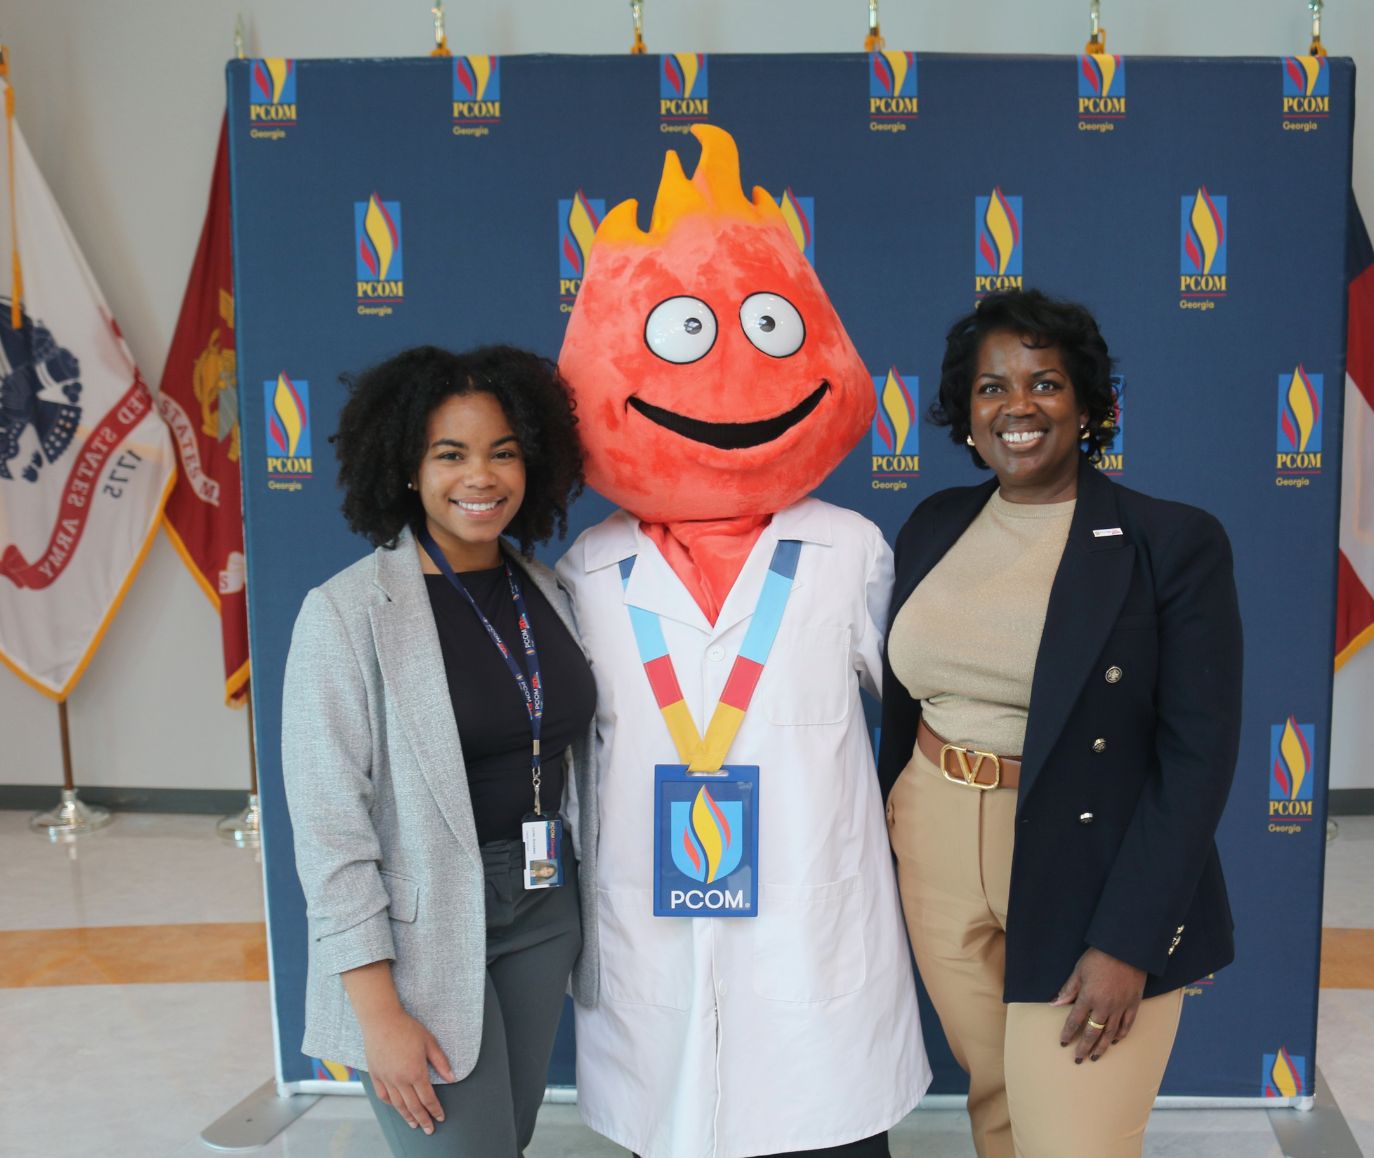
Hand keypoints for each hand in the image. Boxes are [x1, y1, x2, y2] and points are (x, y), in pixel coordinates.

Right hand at [360, 1006, 456, 1133]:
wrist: (381, 1020)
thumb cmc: (407, 1028)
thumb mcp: (429, 1042)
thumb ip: (441, 1062)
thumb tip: (452, 1078)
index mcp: (416, 1072)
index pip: (428, 1098)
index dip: (435, 1109)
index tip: (440, 1117)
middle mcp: (400, 1080)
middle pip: (414, 1106)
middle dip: (423, 1119)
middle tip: (429, 1129)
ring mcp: (387, 1079)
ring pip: (398, 1104)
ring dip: (407, 1116)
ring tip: (414, 1124)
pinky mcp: (376, 1075)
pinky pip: (383, 1096)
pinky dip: (391, 1104)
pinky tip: (397, 1107)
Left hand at [1051, 947, 1146, 1063]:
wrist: (1127, 950)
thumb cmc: (1099, 958)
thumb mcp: (1079, 971)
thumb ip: (1068, 990)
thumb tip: (1055, 1004)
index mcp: (1088, 997)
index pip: (1075, 1021)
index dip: (1068, 1033)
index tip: (1063, 1043)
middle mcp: (1104, 1007)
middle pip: (1092, 1032)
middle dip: (1084, 1047)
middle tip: (1078, 1058)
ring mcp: (1120, 1007)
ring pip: (1110, 1033)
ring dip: (1102, 1047)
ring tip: (1095, 1056)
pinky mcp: (1133, 1005)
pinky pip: (1127, 1026)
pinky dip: (1120, 1035)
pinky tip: (1114, 1042)